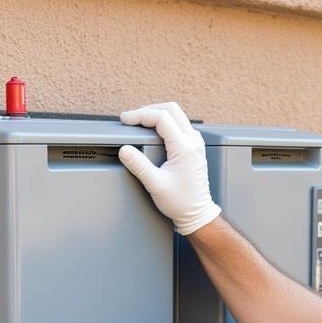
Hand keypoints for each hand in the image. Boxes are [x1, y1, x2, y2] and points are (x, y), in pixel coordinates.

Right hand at [118, 102, 221, 235]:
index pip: (161, 118)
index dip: (140, 115)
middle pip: (171, 109)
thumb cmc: (181, 202)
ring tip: (139, 122)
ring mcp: (196, 142)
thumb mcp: (155, 185)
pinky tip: (152, 130)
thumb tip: (124, 150)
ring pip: (176, 114)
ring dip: (157, 114)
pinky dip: (164, 122)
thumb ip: (138, 165)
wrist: (197, 214)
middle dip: (148, 110)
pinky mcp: (194, 146)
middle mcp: (193, 141)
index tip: (125, 119)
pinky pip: (179, 124)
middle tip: (132, 118)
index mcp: (185, 148)